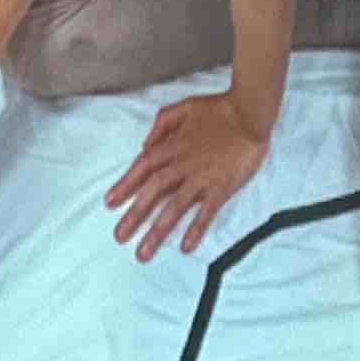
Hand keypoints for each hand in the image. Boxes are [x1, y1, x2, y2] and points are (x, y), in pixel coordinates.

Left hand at [107, 90, 268, 260]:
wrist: (250, 113)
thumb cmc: (218, 108)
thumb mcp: (183, 107)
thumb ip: (161, 125)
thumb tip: (144, 147)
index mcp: (171, 145)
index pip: (142, 168)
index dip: (124, 186)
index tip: (109, 204)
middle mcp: (182, 165)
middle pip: (153, 192)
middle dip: (134, 215)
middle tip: (119, 237)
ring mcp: (201, 178)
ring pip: (174, 207)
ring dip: (157, 231)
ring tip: (143, 253)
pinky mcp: (222, 187)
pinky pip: (207, 211)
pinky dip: (196, 229)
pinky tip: (186, 247)